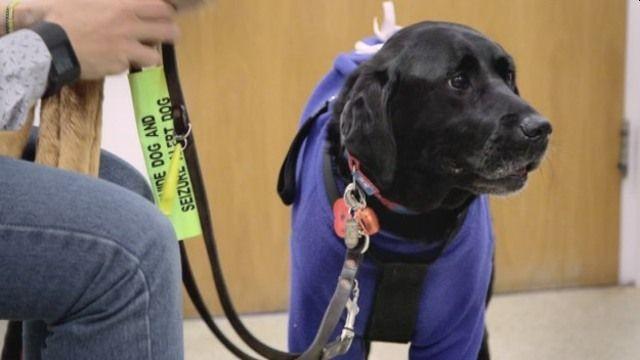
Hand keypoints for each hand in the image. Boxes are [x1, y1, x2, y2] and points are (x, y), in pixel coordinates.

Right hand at [15, 0, 178, 78]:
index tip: (165, 16)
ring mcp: (127, 49)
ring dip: (151, 55)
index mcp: (124, 7)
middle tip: (167, 36)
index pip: (161, 8)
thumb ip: (108, 2)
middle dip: (172, 35)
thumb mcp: (85, 0)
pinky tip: (114, 60)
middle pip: (169, 32)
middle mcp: (130, 27)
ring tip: (142, 54)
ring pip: (156, 56)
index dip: (167, 13)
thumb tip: (120, 4)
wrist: (50, 44)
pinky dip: (126, 65)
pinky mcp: (119, 66)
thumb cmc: (63, 16)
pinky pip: (132, 67)